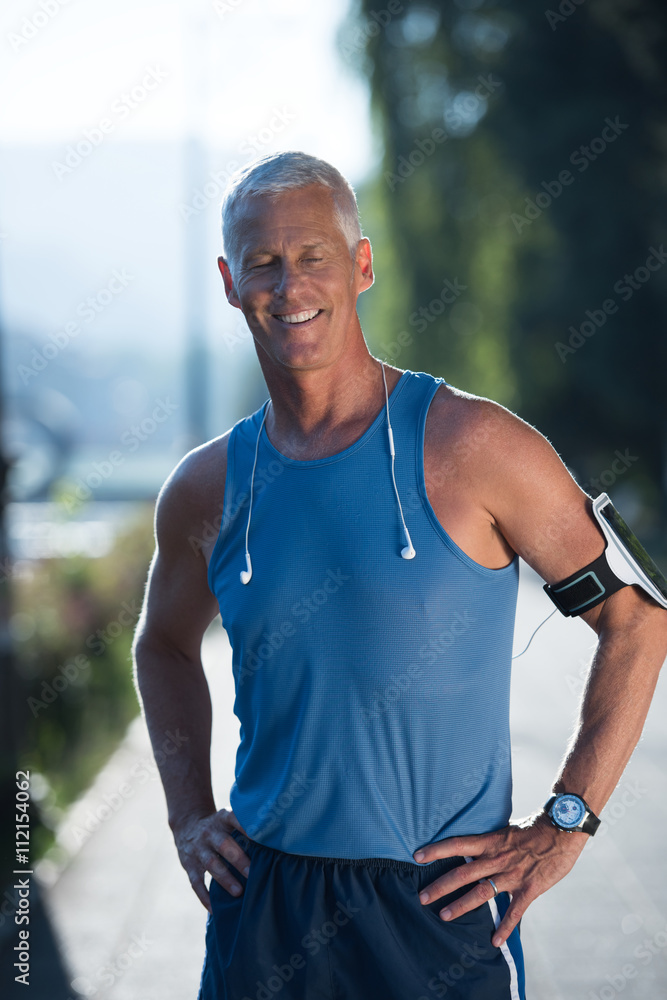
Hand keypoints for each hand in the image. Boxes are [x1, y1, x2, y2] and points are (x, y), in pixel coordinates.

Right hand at [172, 807, 251, 912]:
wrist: (187, 825)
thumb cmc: (219, 826)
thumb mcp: (228, 819)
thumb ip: (245, 827)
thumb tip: (275, 838)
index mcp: (222, 819)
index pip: (233, 819)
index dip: (244, 827)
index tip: (258, 838)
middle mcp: (209, 833)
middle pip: (224, 845)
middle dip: (238, 860)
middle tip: (252, 873)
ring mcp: (198, 849)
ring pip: (211, 864)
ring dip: (225, 878)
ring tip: (238, 892)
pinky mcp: (189, 865)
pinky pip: (196, 882)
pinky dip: (204, 896)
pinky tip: (213, 908)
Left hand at [413, 812, 587, 946]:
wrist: (562, 830)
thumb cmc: (534, 828)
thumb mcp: (506, 830)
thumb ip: (490, 842)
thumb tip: (473, 846)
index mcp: (490, 842)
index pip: (457, 844)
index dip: (436, 850)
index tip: (417, 856)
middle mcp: (497, 858)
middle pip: (463, 873)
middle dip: (441, 886)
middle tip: (422, 897)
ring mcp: (512, 875)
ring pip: (481, 893)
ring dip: (461, 906)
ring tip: (444, 916)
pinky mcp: (528, 889)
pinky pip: (514, 912)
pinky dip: (505, 928)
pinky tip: (495, 941)